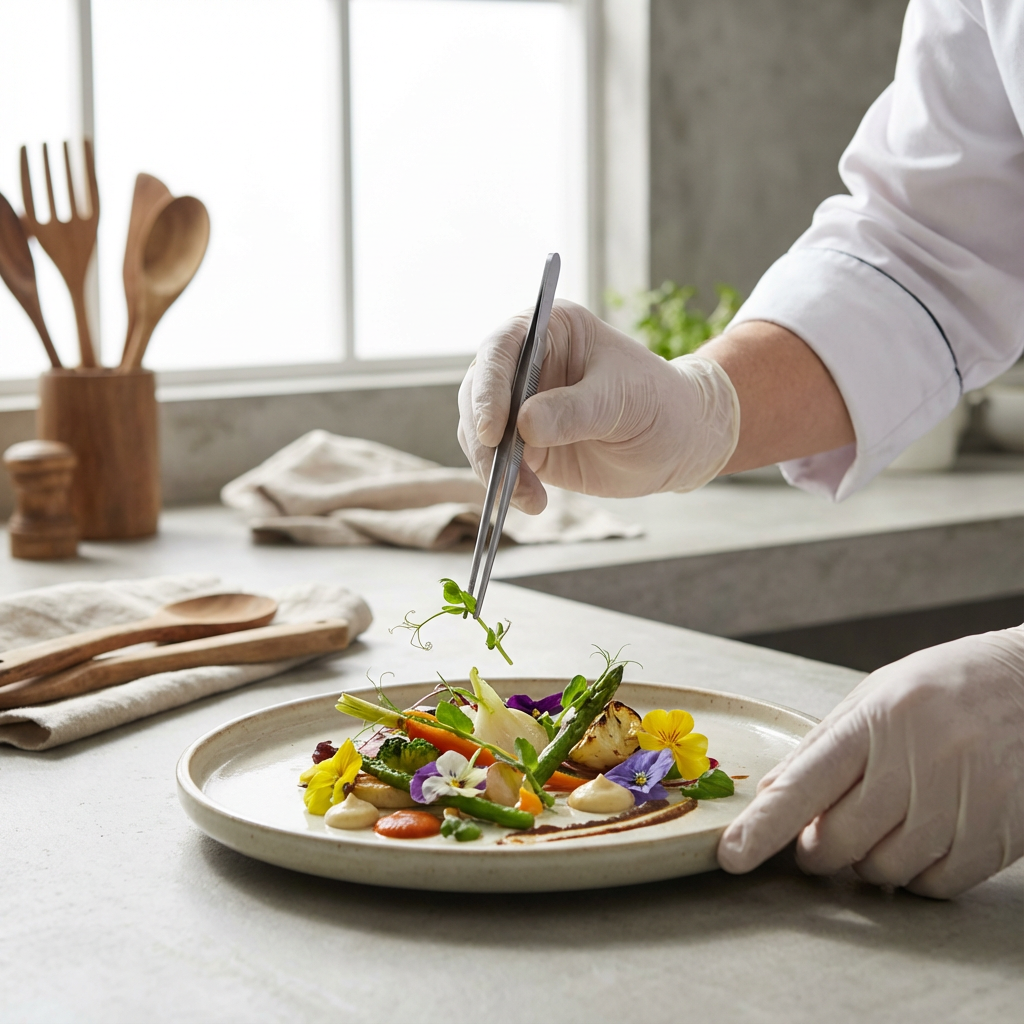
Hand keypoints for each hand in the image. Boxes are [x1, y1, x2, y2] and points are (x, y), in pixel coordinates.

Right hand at [457, 300, 739, 512]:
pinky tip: (532, 501)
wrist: (677, 442)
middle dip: (483, 435)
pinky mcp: (523, 444)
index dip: (489, 387)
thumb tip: (524, 425)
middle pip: (478, 391)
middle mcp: (526, 363)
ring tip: (527, 495)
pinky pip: (496, 463)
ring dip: (492, 466)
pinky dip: (505, 485)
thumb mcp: (623, 402)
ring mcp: (520, 404)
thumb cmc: (658, 403)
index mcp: (550, 330)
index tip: (493, 430)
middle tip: (499, 469)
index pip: (502, 348)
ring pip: (479, 432)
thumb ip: (574, 411)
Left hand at [718, 626, 1023, 897]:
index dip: (763, 828)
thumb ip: (825, 747)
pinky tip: (924, 837)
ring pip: (884, 869)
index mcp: (876, 720)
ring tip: (887, 822)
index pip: (803, 784)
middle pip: (838, 840)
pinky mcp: (998, 836)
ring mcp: (961, 801)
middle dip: (817, 848)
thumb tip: (774, 798)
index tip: (731, 856)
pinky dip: (917, 874)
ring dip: (869, 861)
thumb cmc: (946, 688)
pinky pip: (933, 884)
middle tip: (824, 834)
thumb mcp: (877, 697)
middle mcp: (917, 760)